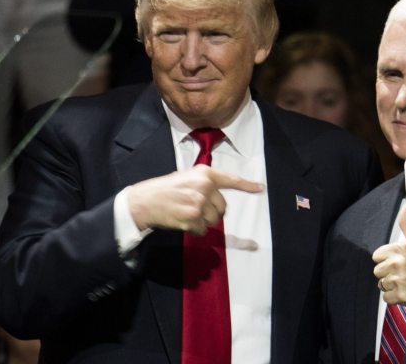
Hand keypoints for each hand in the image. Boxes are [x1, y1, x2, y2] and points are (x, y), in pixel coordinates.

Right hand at [127, 165, 263, 234]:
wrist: (145, 201)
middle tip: (195, 207)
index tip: (261, 188)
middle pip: (223, 207)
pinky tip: (182, 220)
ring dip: (203, 221)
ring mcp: (199, 204)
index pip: (230, 179)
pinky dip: (194, 229)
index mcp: (204, 174)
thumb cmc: (166, 189)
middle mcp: (204, 187)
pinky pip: (203, 230)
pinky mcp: (192, 219)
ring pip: (214, 220)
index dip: (247, 185)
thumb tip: (219, 198)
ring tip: (187, 213)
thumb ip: (204, 183)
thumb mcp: (187, 177)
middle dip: (212, 211)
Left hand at [372, 202, 405, 316]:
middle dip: (389, 275)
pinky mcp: (401, 295)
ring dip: (392, 287)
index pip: (377, 256)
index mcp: (400, 248)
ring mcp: (399, 279)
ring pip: (381, 284)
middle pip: (377, 271)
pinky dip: (395, 299)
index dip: (387, 261)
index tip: (400, 263)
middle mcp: (398, 262)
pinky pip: (386, 298)